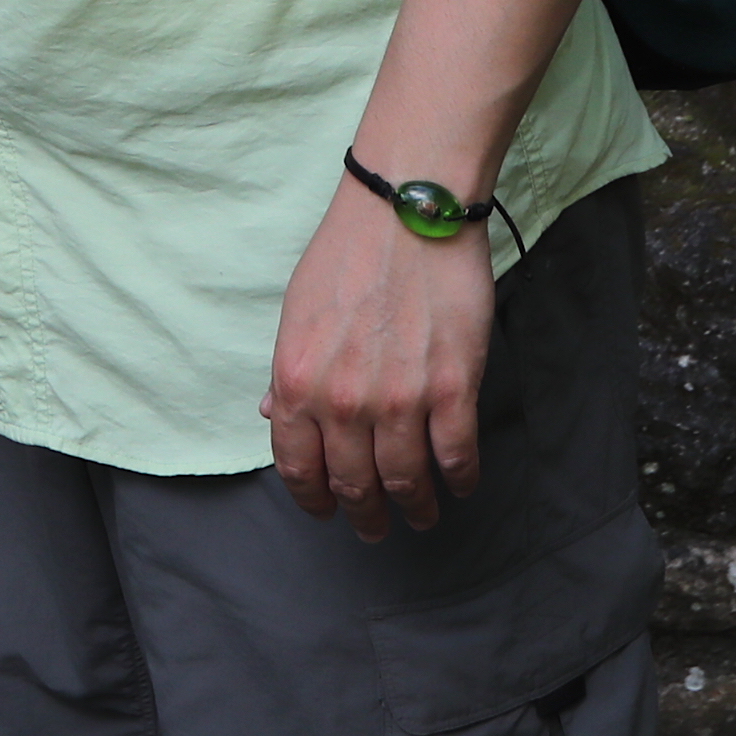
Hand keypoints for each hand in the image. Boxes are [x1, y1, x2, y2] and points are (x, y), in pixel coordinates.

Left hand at [260, 174, 493, 540]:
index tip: (326, 511)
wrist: (407, 209)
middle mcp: (343, 401)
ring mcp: (400, 399)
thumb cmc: (348, 251)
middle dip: (365, 515)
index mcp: (297, 382)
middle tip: (375, 526)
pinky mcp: (452, 388)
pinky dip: (460, 479)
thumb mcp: (297, 312)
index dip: (312, 498)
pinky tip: (460, 484)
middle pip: (353, 484)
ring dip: (414, 507)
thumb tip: (274, 415)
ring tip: (420, 515)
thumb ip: (287, 372)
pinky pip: (455, 455)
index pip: (297, 466)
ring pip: (406, 479)